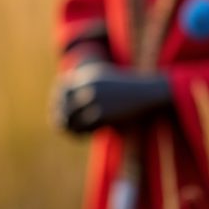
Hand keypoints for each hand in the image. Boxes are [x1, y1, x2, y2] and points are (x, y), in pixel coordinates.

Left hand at [51, 63, 171, 134]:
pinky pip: (85, 127)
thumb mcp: (108, 83)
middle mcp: (90, 85)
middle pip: (63, 104)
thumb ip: (88, 89)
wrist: (150, 92)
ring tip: (80, 132)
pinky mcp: (103, 113)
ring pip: (72, 118)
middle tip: (66, 127)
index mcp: (90, 75)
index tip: (61, 111)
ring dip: (73, 127)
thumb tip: (67, 106)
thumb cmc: (129, 90)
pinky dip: (85, 132)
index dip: (58, 100)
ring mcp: (96, 99)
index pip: (62, 87)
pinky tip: (91, 133)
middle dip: (61, 116)